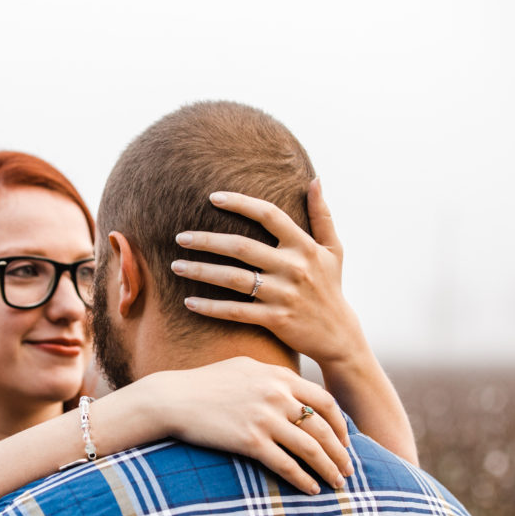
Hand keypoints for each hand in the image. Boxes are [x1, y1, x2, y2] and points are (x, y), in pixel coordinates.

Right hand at [145, 357, 352, 494]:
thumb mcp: (243, 368)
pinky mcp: (250, 440)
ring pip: (311, 448)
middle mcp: (276, 395)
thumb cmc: (204, 384)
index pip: (324, 400)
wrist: (172, 398)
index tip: (344, 440)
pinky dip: (303, 480)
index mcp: (278, 376)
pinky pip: (286, 465)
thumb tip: (291, 387)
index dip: (340, 423)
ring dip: (329, 469)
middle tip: (348, 468)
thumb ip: (271, 376)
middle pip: (323, 427)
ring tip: (337, 483)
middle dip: (341, 451)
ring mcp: (264, 418)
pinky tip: (311, 489)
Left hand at [171, 180, 369, 367]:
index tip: (212, 197)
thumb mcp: (333, 250)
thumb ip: (322, 215)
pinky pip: (235, 311)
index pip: (269, 215)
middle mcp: (294, 267)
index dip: (241, 203)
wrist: (338, 335)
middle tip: (180, 237)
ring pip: (234, 279)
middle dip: (207, 240)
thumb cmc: (330, 287)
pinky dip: (211, 307)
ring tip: (176, 266)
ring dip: (201, 271)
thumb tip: (315, 180)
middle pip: (242, 247)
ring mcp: (283, 295)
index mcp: (305, 246)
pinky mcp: (275, 319)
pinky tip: (189, 302)